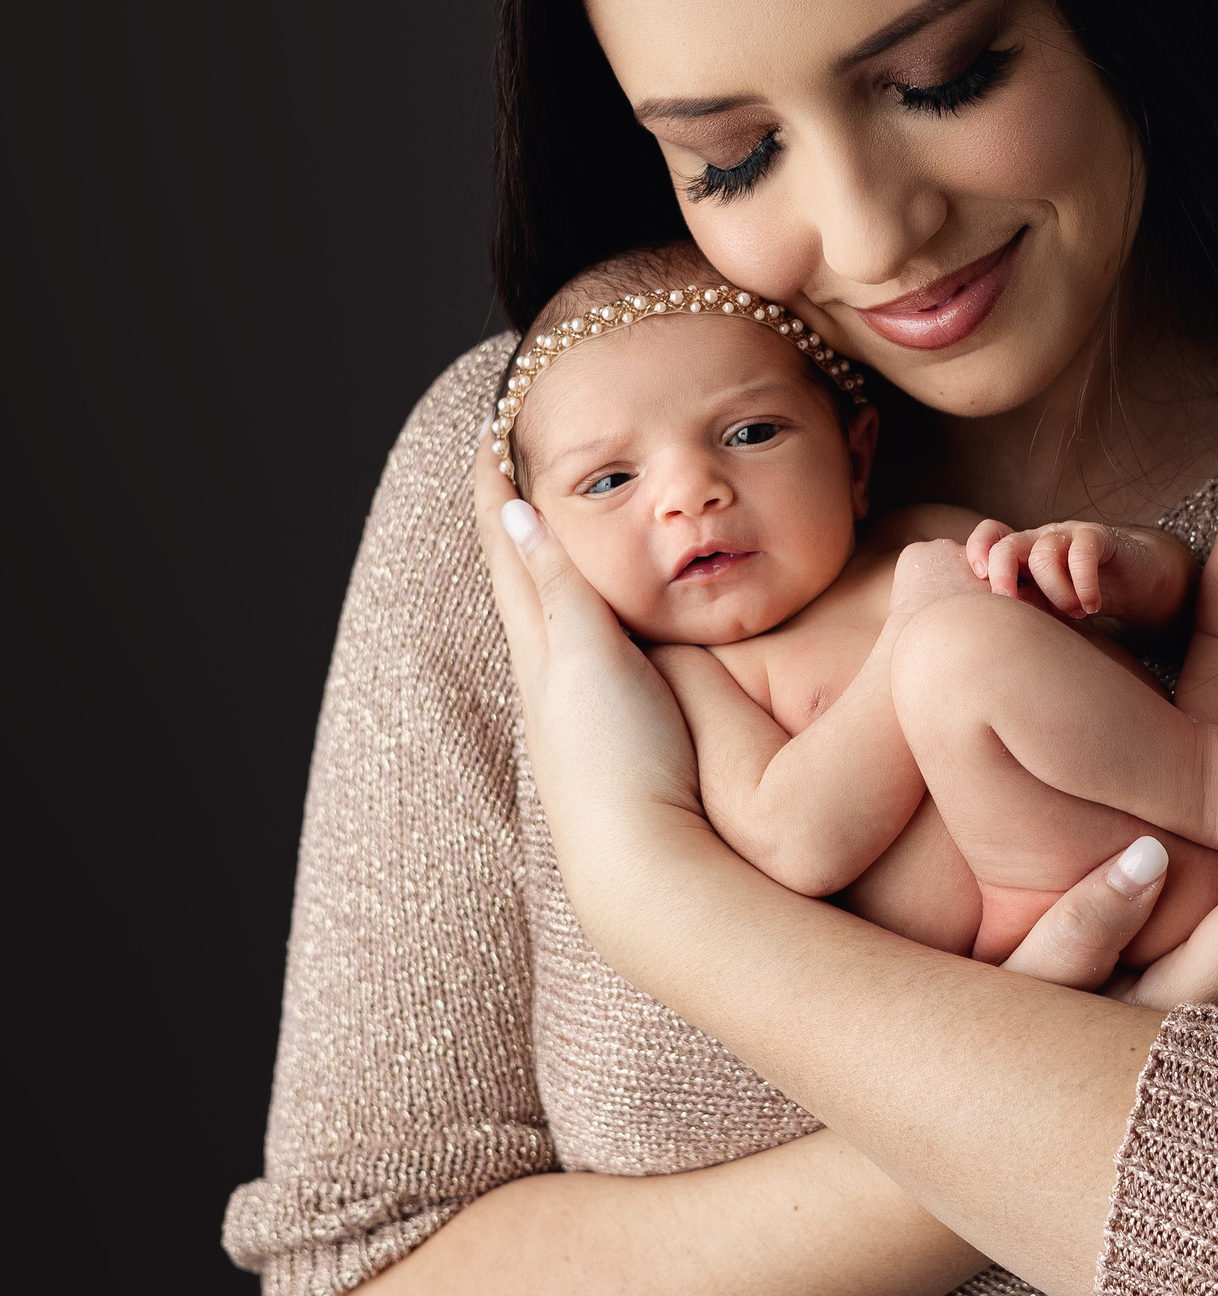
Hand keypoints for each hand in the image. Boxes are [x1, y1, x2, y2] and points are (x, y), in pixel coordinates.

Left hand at [472, 439, 703, 842]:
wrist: (646, 867)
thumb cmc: (619, 759)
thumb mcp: (586, 657)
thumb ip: (558, 586)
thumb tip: (514, 510)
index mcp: (541, 642)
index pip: (509, 546)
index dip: (497, 486)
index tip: (492, 428)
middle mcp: (547, 670)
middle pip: (518, 574)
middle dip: (511, 513)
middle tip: (511, 456)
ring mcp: (573, 704)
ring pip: (545, 610)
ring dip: (540, 558)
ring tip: (544, 519)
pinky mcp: (606, 730)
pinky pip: (579, 645)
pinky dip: (574, 606)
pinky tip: (590, 621)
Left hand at [965, 516, 1191, 623]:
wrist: (1139, 581)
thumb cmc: (1086, 598)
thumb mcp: (1051, 607)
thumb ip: (1027, 608)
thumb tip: (998, 625)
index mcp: (1023, 554)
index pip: (990, 536)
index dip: (978, 550)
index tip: (980, 580)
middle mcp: (1040, 540)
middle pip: (1006, 544)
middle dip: (1003, 575)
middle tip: (1016, 604)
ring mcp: (1069, 535)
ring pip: (1044, 554)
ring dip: (1056, 592)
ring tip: (1075, 613)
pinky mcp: (1100, 536)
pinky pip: (1082, 553)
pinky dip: (1083, 584)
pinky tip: (1091, 604)